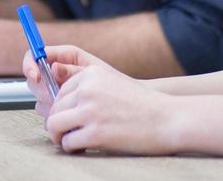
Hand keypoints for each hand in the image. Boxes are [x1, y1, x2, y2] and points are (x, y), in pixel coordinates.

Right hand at [22, 43, 112, 118]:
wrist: (125, 104)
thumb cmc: (113, 84)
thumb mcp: (94, 72)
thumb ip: (72, 69)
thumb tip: (54, 67)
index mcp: (63, 58)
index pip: (34, 55)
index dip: (30, 64)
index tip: (35, 74)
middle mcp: (55, 75)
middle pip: (33, 80)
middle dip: (42, 90)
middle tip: (57, 97)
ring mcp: (55, 92)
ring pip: (38, 99)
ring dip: (50, 105)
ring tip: (71, 108)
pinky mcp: (58, 109)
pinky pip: (46, 113)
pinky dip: (54, 117)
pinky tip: (70, 118)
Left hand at [43, 62, 178, 154]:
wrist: (168, 119)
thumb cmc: (142, 104)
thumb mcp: (111, 83)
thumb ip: (87, 88)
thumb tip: (56, 103)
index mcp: (90, 74)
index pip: (59, 91)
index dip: (61, 108)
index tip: (67, 118)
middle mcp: (87, 89)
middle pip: (54, 109)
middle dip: (58, 123)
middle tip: (67, 134)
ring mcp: (90, 111)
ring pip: (55, 125)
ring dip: (60, 137)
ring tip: (70, 141)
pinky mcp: (95, 134)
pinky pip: (68, 143)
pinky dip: (72, 148)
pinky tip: (82, 148)